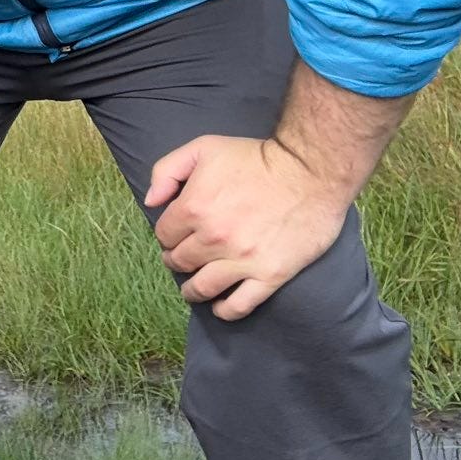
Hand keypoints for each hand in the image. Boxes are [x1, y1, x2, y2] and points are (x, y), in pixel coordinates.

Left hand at [144, 135, 349, 320]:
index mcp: (194, 208)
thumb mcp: (204, 148)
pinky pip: (240, 305)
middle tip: (183, 259)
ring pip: (203, 288)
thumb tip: (151, 201)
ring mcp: (242, 260)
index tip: (175, 236)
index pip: (164, 235)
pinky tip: (220, 307)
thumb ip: (167, 171)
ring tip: (193, 289)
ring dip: (192, 291)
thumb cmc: (255, 157)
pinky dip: (225, 311)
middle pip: (181, 262)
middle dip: (177, 261)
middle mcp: (214, 238)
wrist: (310, 170)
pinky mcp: (270, 275)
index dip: (167, 236)